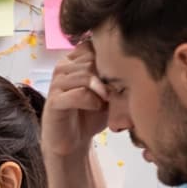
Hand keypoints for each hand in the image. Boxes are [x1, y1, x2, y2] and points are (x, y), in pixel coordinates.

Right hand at [40, 43, 110, 157]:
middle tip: (115, 92)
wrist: (73, 142)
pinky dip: (92, 101)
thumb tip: (133, 61)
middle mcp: (62, 67)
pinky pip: (78, 93)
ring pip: (86, 75)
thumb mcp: (108, 90)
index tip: (117, 76)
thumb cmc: (91, 114)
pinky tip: (97, 108)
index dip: (108, 59)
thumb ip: (114, 74)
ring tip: (107, 101)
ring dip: (102, 90)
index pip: (93, 45)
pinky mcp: (53, 101)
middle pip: (92, 60)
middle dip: (107, 77)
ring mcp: (56, 83)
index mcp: (74, 60)